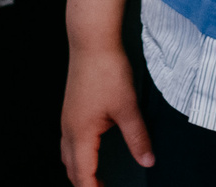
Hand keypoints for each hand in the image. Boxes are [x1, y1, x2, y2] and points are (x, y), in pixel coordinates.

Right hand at [61, 43, 153, 184]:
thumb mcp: (127, 107)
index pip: (83, 175)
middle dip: (85, 184)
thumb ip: (137, 137)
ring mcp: (67, 119)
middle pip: (71, 169)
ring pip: (67, 156)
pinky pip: (68, 142)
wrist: (91, 42)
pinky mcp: (71, 109)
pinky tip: (91, 150)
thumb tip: (148, 160)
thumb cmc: (107, 70)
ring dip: (80, 170)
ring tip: (96, 178)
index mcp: (81, 134)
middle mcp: (69, 129)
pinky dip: (77, 155)